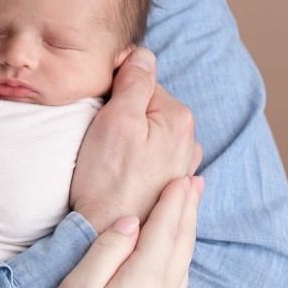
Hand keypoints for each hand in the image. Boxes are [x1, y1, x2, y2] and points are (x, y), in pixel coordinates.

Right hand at [35, 175, 201, 287]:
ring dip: (188, 232)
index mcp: (143, 285)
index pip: (164, 232)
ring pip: (184, 264)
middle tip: (196, 181)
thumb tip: (130, 223)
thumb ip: (105, 252)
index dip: (174, 203)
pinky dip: (182, 257)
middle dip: (189, 211)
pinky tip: (179, 253)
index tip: (182, 177)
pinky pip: (180, 283)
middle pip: (181, 245)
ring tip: (192, 208)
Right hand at [67, 48, 200, 226]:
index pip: (142, 81)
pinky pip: (149, 156)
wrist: (107, 233)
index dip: (114, 91)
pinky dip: (134, 158)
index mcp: (179, 118)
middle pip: (146, 107)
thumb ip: (134, 81)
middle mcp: (189, 141)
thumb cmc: (108, 180)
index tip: (98, 113)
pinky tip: (121, 173)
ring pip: (147, 132)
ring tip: (110, 159)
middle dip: (123, 115)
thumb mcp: (116, 120)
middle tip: (101, 139)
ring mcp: (181, 165)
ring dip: (128, 138)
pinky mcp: (168, 184)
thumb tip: (142, 54)